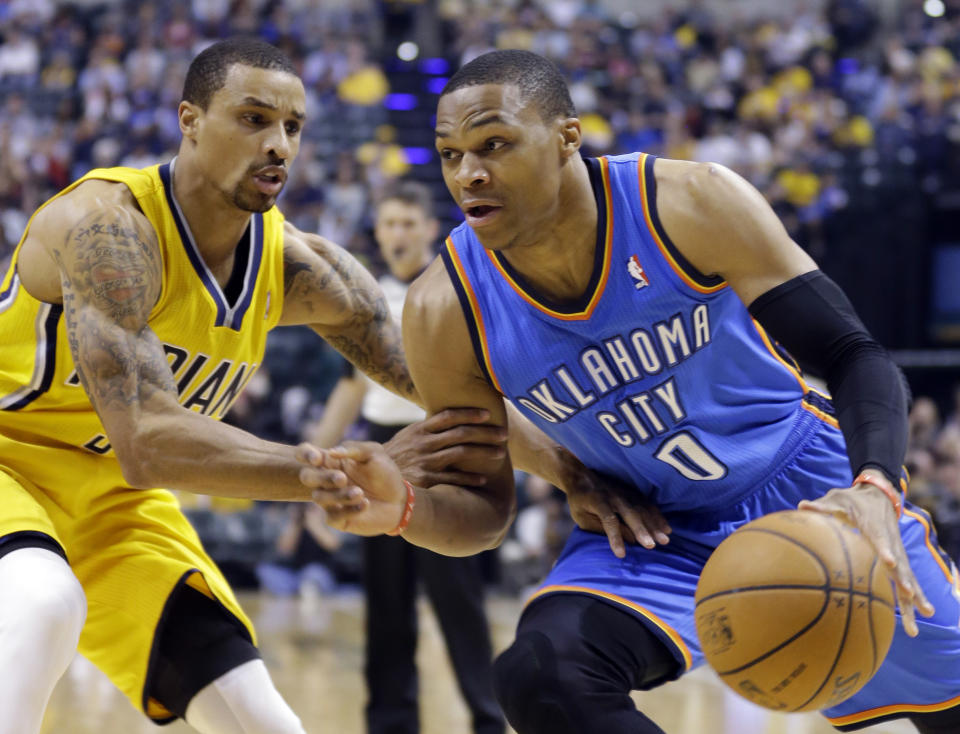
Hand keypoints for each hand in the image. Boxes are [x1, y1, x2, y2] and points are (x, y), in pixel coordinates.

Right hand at [298, 441, 407, 535]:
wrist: (399, 500)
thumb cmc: (384, 473)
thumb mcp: (374, 454)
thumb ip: (354, 449)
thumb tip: (332, 451)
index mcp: (330, 461)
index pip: (306, 454)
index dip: (305, 454)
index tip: (318, 459)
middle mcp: (325, 480)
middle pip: (306, 477)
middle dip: (322, 477)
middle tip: (343, 478)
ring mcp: (330, 500)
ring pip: (319, 498)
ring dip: (339, 495)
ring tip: (360, 493)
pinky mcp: (337, 518)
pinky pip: (332, 516)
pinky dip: (349, 510)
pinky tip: (365, 504)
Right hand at [384, 408, 506, 487]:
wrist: (374, 477)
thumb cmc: (396, 455)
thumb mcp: (408, 436)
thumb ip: (428, 428)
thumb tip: (452, 417)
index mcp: (420, 429)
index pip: (449, 416)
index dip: (469, 413)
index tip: (488, 414)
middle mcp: (424, 443)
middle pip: (460, 433)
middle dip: (485, 432)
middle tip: (504, 434)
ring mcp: (425, 461)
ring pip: (460, 453)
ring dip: (483, 452)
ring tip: (500, 453)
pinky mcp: (426, 479)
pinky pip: (453, 477)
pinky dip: (469, 478)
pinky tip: (483, 478)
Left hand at [561, 463, 670, 557]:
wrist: (582, 474)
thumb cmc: (580, 502)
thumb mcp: (582, 517)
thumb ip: (601, 528)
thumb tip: (627, 540)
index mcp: (597, 501)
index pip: (608, 520)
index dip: (615, 537)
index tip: (621, 554)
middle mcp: (614, 495)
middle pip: (630, 513)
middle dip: (641, 530)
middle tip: (651, 546)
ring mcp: (626, 492)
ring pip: (643, 510)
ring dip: (654, 525)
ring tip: (664, 540)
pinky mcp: (634, 492)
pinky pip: (649, 505)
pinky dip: (658, 517)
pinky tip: (667, 529)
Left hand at [798, 473, 934, 636]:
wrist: (879, 494)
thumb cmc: (853, 499)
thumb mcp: (837, 499)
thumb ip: (822, 506)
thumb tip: (802, 505)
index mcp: (874, 525)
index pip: (880, 538)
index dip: (885, 549)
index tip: (889, 562)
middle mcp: (890, 539)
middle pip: (899, 560)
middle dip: (905, 577)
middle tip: (910, 593)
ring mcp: (897, 549)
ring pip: (908, 572)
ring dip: (915, 592)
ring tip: (925, 613)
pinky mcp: (899, 558)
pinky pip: (907, 576)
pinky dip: (914, 594)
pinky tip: (921, 614)